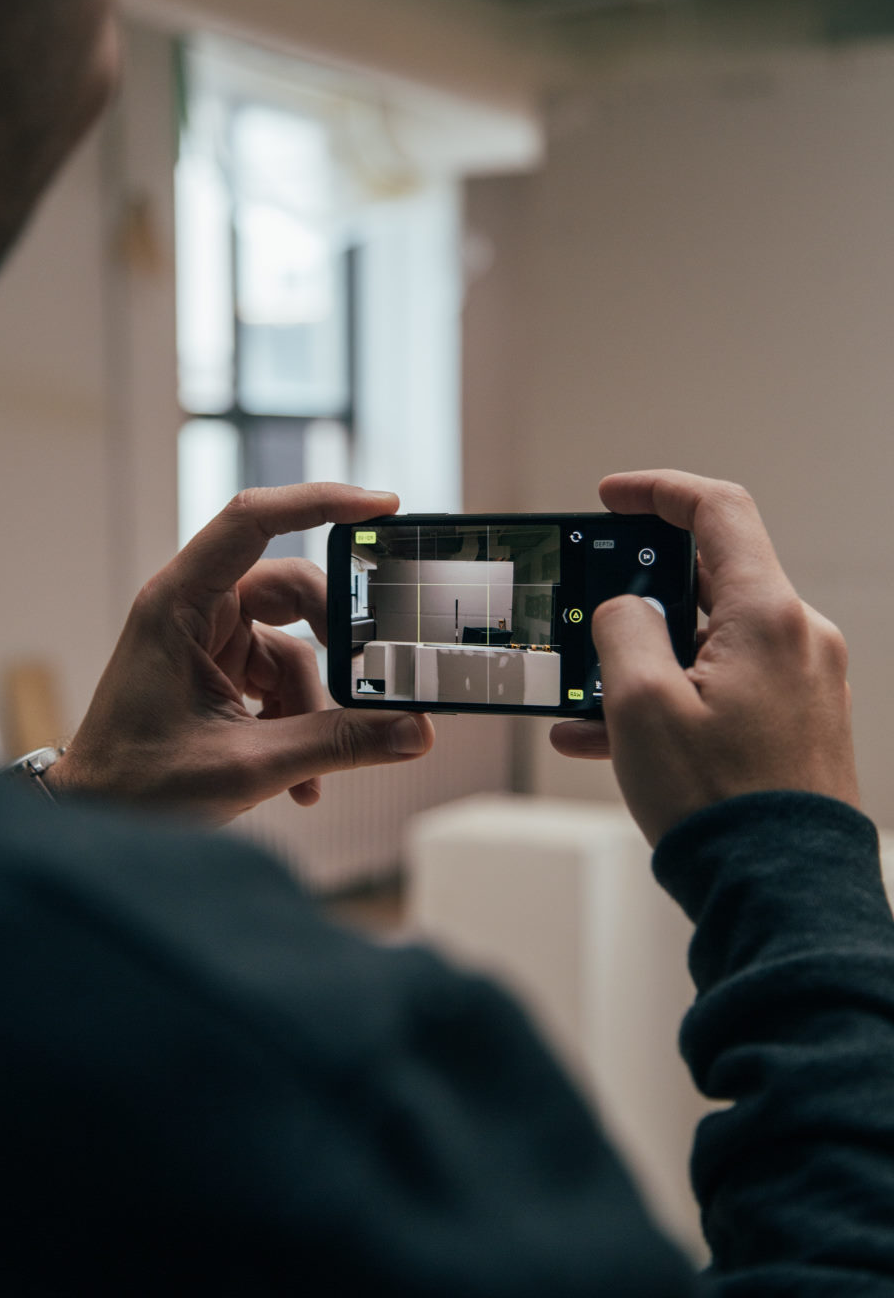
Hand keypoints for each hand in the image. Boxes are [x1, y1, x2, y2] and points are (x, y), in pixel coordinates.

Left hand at [50, 483, 433, 824]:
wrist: (93, 822)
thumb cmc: (136, 784)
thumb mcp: (247, 764)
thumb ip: (337, 743)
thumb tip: (413, 730)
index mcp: (180, 603)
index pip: (253, 520)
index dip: (319, 501)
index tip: (382, 507)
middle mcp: (194, 609)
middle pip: (293, 588)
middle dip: (335, 641)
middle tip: (371, 676)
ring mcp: (208, 640)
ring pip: (294, 646)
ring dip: (314, 707)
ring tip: (312, 768)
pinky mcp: (219, 672)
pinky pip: (281, 680)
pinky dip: (297, 722)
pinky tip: (299, 778)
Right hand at [550, 470, 859, 844]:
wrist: (781, 895)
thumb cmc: (717, 803)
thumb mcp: (640, 705)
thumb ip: (623, 629)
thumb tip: (625, 608)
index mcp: (768, 617)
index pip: (719, 512)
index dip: (659, 492)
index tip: (612, 496)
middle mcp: (798, 639)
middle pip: (711, 580)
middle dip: (637, 594)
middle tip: (587, 614)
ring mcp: (802, 683)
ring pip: (710, 641)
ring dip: (645, 659)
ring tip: (584, 700)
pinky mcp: (796, 722)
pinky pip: (725, 686)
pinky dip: (672, 696)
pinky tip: (608, 737)